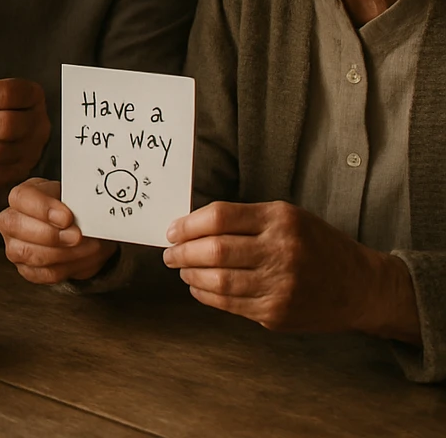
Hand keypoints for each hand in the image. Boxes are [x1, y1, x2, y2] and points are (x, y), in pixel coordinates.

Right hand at [0, 178, 116, 283]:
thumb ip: (75, 201)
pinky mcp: (27, 270)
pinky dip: (66, 268)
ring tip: (85, 247)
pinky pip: (43, 274)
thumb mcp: (75, 196)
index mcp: (22, 196)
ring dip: (62, 253)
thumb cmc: (74, 208)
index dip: (42, 208)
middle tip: (76, 235)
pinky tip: (79, 257)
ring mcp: (15, 247)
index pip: (21, 198)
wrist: (85, 231)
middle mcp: (11, 220)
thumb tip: (83, 212)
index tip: (67, 217)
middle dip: (50, 234)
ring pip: (28, 253)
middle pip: (15, 226)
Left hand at [164, 200, 419, 340]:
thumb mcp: (287, 217)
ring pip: (218, 281)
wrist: (361, 286)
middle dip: (182, 252)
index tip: (172, 229)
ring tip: (181, 270)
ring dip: (191, 275)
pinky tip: (198, 288)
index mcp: (280, 220)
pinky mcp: (277, 314)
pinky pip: (230, 304)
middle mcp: (281, 251)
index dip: (188, 224)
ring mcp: (280, 286)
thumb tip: (192, 225)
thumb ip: (244, 218)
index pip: (219, 217)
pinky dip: (206, 296)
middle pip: (215, 250)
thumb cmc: (316, 244)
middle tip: (170, 252)